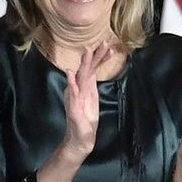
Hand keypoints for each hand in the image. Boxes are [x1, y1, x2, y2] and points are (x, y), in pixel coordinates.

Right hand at [61, 42, 112, 160]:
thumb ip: (89, 83)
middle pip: (87, 69)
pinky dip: (71, 84)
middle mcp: (78, 89)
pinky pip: (73, 95)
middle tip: (102, 43)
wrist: (80, 138)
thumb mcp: (91, 98)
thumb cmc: (86, 119)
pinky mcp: (73, 108)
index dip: (100, 58)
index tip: (110, 48)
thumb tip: (89, 69)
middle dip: (94, 55)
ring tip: (88, 51)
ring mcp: (74, 98)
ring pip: (80, 77)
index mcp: (85, 87)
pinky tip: (70, 74)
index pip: (93, 68)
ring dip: (84, 64)